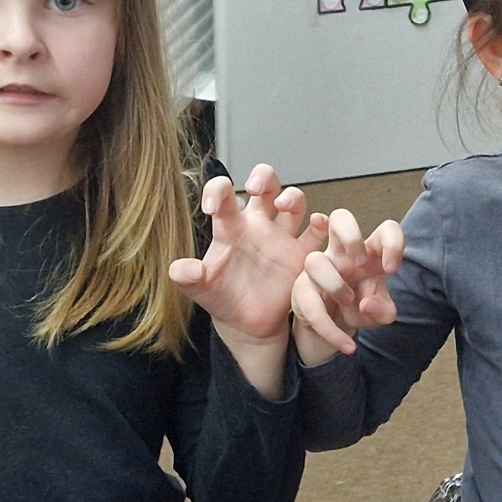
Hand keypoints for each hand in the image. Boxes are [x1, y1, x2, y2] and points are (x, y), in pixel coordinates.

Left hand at [169, 165, 324, 347]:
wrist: (248, 324)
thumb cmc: (223, 300)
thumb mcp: (201, 290)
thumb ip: (188, 278)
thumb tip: (179, 269)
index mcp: (231, 227)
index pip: (224, 195)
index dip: (217, 191)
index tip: (211, 207)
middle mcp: (259, 226)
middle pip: (267, 185)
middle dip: (264, 177)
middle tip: (256, 187)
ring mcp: (282, 238)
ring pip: (294, 202)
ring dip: (293, 197)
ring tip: (285, 206)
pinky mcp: (302, 256)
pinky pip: (317, 235)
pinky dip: (322, 225)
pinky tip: (318, 223)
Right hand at [292, 210, 403, 365]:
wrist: (336, 330)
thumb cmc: (361, 309)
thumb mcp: (380, 315)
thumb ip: (383, 310)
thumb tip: (367, 304)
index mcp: (370, 252)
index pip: (385, 230)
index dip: (392, 242)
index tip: (393, 269)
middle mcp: (343, 254)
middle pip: (340, 218)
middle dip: (351, 235)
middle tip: (361, 263)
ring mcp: (319, 269)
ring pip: (316, 260)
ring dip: (334, 284)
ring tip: (350, 303)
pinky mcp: (302, 290)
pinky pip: (310, 305)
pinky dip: (331, 329)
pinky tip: (347, 346)